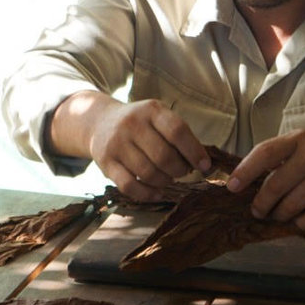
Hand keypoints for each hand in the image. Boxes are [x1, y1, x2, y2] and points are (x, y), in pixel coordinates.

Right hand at [88, 98, 210, 201]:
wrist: (100, 121)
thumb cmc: (140, 123)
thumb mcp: (158, 117)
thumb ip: (178, 135)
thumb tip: (203, 164)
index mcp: (151, 110)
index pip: (177, 131)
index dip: (194, 151)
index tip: (205, 166)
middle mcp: (132, 124)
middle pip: (164, 156)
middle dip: (179, 170)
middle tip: (182, 172)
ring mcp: (117, 143)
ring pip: (148, 173)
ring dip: (165, 182)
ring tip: (169, 179)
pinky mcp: (105, 162)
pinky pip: (129, 186)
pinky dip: (147, 194)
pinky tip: (158, 193)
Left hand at [225, 131, 304, 231]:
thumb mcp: (304, 144)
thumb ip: (278, 157)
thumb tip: (245, 180)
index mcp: (299, 139)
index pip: (264, 153)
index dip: (244, 172)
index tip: (232, 187)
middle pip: (274, 187)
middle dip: (261, 204)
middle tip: (258, 210)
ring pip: (289, 207)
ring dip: (280, 215)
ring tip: (280, 214)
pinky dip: (300, 223)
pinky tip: (301, 218)